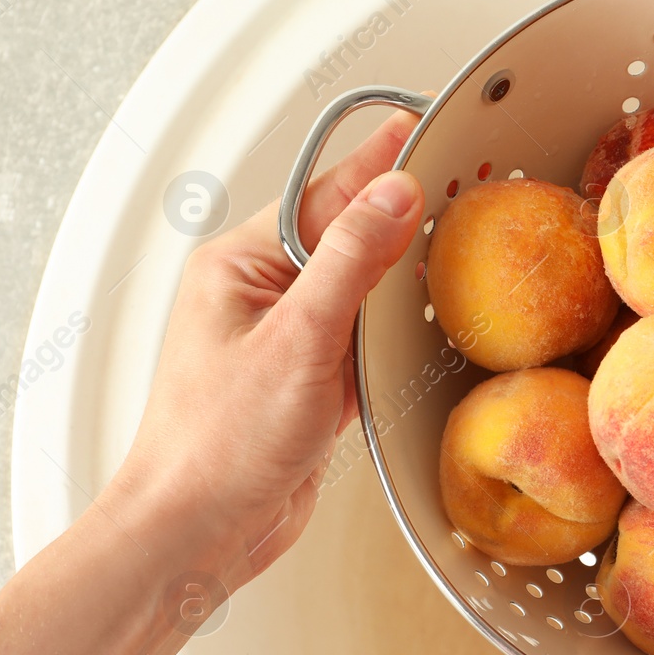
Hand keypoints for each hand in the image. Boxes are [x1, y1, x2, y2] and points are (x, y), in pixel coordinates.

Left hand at [109, 110, 424, 582]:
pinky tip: (420, 319)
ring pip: (357, 287)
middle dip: (397, 208)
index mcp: (240, 267)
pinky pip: (360, 335)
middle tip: (453, 176)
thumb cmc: (220, 444)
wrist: (200, 530)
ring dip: (399, 268)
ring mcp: (285, 339)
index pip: (323, 195)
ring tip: (450, 237)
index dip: (376, 161)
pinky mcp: (307, 382)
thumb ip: (350, 261)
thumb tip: (393, 194)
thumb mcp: (298, 339)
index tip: (420, 123)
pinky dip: (392, 325)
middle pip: (344, 235)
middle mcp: (260, 295)